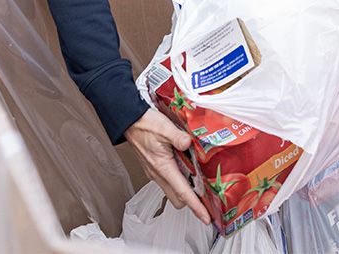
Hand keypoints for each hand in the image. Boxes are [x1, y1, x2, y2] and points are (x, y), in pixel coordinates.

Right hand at [124, 108, 211, 224]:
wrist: (130, 121)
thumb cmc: (145, 124)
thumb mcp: (164, 127)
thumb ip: (178, 137)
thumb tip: (189, 143)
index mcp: (163, 167)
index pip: (182, 192)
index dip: (196, 207)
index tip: (206, 217)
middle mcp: (158, 174)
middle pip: (178, 198)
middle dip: (192, 202)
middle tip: (208, 198)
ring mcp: (156, 172)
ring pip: (173, 191)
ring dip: (185, 191)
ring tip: (201, 185)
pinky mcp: (155, 168)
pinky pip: (169, 181)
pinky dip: (179, 181)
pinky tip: (188, 170)